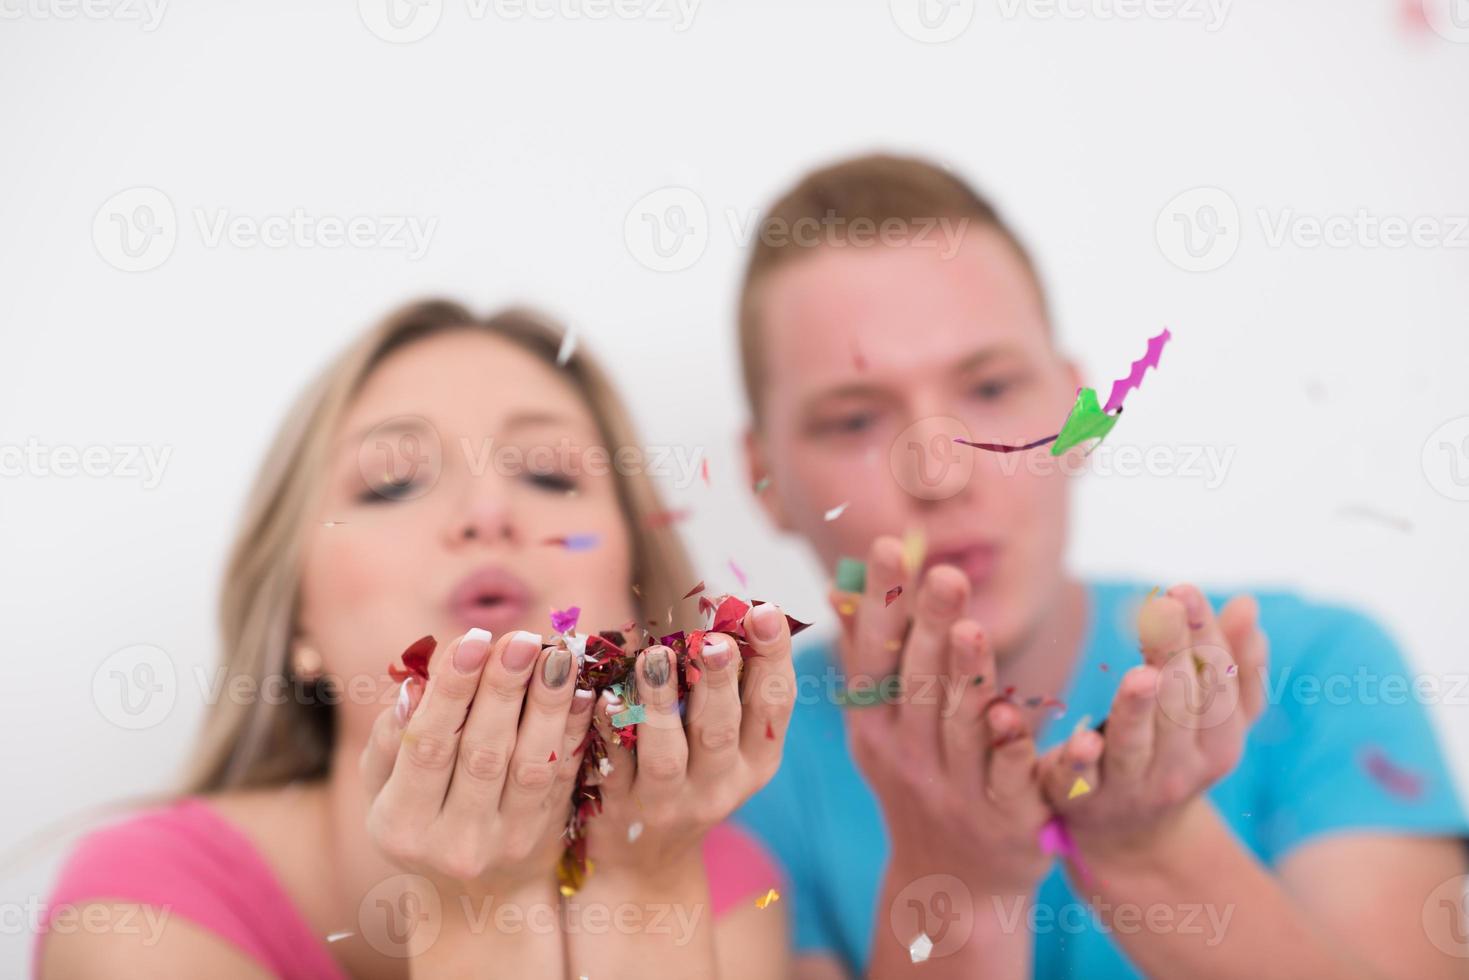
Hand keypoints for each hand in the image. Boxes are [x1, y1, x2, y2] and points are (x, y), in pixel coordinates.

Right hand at [361, 628, 595, 896]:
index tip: (471, 639)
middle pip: (483, 754)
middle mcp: (453, 841)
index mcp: (399, 824)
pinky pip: (564, 777)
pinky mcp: (546, 838)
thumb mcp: (384, 790)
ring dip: (548, 705)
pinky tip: (585, 690)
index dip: (451, 691)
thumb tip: (412, 687)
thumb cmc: (420, 818)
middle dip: (503, 691)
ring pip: (530, 765)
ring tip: (558, 654)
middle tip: (520, 638)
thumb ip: (391, 741)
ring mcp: (505, 843)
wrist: (474, 896)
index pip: (427, 747)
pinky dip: (575, 731)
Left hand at [582, 602, 794, 882]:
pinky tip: (602, 698)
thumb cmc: (694, 775)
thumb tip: (744, 608)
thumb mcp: (730, 744)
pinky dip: (609, 732)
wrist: (647, 865)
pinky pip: (612, 767)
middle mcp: (720, 785)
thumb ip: (735, 689)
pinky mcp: (620, 810)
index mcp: (756, 760)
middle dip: (719, 683)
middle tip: (713, 641)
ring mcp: (669, 802)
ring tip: (654, 656)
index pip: (774, 704)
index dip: (772, 656)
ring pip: (666, 754)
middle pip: (721, 730)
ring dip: (660, 704)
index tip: (763, 611)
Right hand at [832, 536, 1050, 895]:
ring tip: (972, 629)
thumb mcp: (879, 728)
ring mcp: (956, 790)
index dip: (883, 603)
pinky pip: (1011, 778)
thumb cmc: (917, 782)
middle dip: (931, 626)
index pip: (875, 655)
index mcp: (875, 727)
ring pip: (960, 728)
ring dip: (965, 678)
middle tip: (945, 573)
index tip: (891, 546)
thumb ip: (866, 658)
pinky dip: (1014, 747)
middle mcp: (909, 757)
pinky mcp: (1006, 820)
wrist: (952, 885)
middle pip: (918, 685)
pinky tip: (1016, 715)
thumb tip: (839, 587)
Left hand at [1036, 585, 1269, 863]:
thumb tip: (1248, 604)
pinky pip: (1083, 779)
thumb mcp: (1215, 719)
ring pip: (1135, 743)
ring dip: (1137, 708)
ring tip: (1140, 673)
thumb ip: (1233, 665)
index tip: (1185, 589)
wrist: (1131, 837)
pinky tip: (1083, 737)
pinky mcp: (1084, 799)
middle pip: (1179, 707)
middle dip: (1172, 655)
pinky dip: (1081, 759)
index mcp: (1219, 743)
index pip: (1216, 684)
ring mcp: (1132, 786)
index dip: (1203, 636)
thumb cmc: (1177, 753)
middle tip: (1161, 607)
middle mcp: (1181, 768)